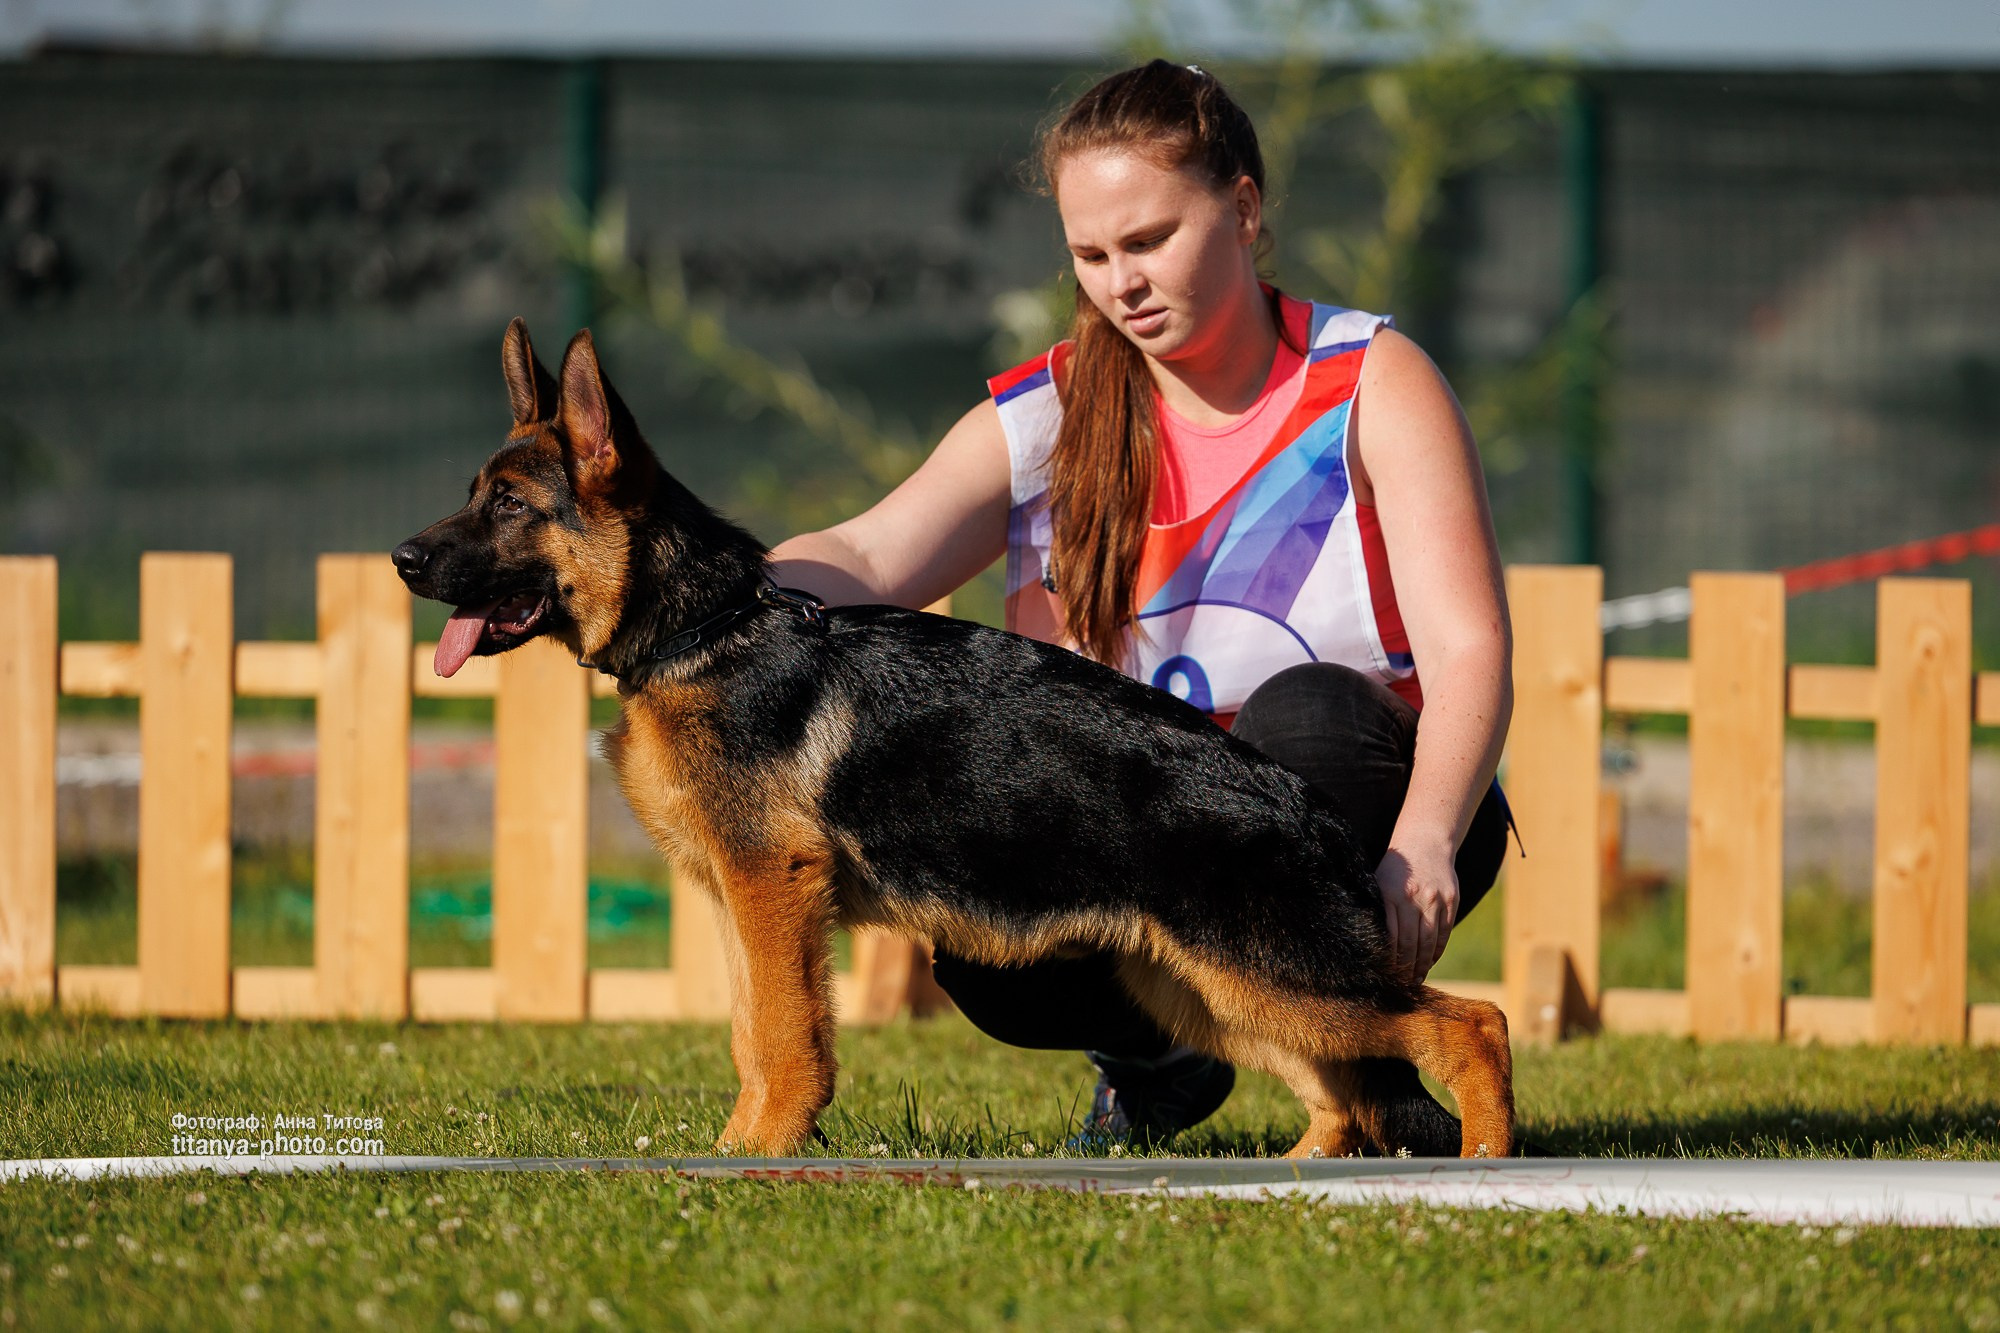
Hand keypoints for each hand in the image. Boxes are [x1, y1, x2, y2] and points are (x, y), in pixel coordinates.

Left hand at [1376, 839, 1459, 983]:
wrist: (1425, 842)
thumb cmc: (1395, 868)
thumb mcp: (1378, 883)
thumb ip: (1377, 910)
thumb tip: (1367, 943)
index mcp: (1391, 895)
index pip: (1392, 936)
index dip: (1391, 959)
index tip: (1387, 975)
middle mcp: (1414, 898)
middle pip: (1412, 942)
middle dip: (1407, 967)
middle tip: (1402, 984)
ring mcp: (1435, 899)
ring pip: (1430, 940)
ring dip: (1423, 964)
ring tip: (1417, 978)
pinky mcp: (1451, 900)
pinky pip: (1444, 932)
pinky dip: (1437, 950)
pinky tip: (1430, 961)